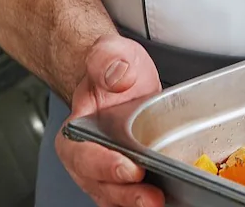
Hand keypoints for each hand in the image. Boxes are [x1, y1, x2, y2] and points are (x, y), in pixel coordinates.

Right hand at [58, 35, 163, 206]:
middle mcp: (87, 157)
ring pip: (115, 196)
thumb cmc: (111, 71)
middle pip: (100, 184)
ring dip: (136, 203)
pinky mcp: (127, 178)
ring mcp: (106, 172)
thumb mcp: (111, 54)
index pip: (84, 155)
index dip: (105, 165)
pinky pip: (131, 196)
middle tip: (150, 196)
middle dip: (125, 193)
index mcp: (76, 131)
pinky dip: (144, 201)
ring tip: (159, 202)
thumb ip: (108, 60)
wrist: (119, 77)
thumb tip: (117, 76)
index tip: (129, 167)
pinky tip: (168, 201)